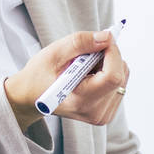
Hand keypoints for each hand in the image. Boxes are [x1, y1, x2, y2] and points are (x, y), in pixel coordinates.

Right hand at [3, 30, 128, 130]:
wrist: (31, 97)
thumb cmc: (39, 76)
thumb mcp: (54, 53)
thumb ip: (80, 42)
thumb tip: (107, 37)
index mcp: (82, 101)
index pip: (113, 76)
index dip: (112, 53)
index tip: (102, 39)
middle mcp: (96, 112)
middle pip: (120, 75)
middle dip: (109, 56)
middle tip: (86, 53)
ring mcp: (103, 115)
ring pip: (123, 77)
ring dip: (109, 64)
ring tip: (85, 66)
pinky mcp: (107, 112)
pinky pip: (120, 84)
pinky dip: (109, 73)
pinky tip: (90, 74)